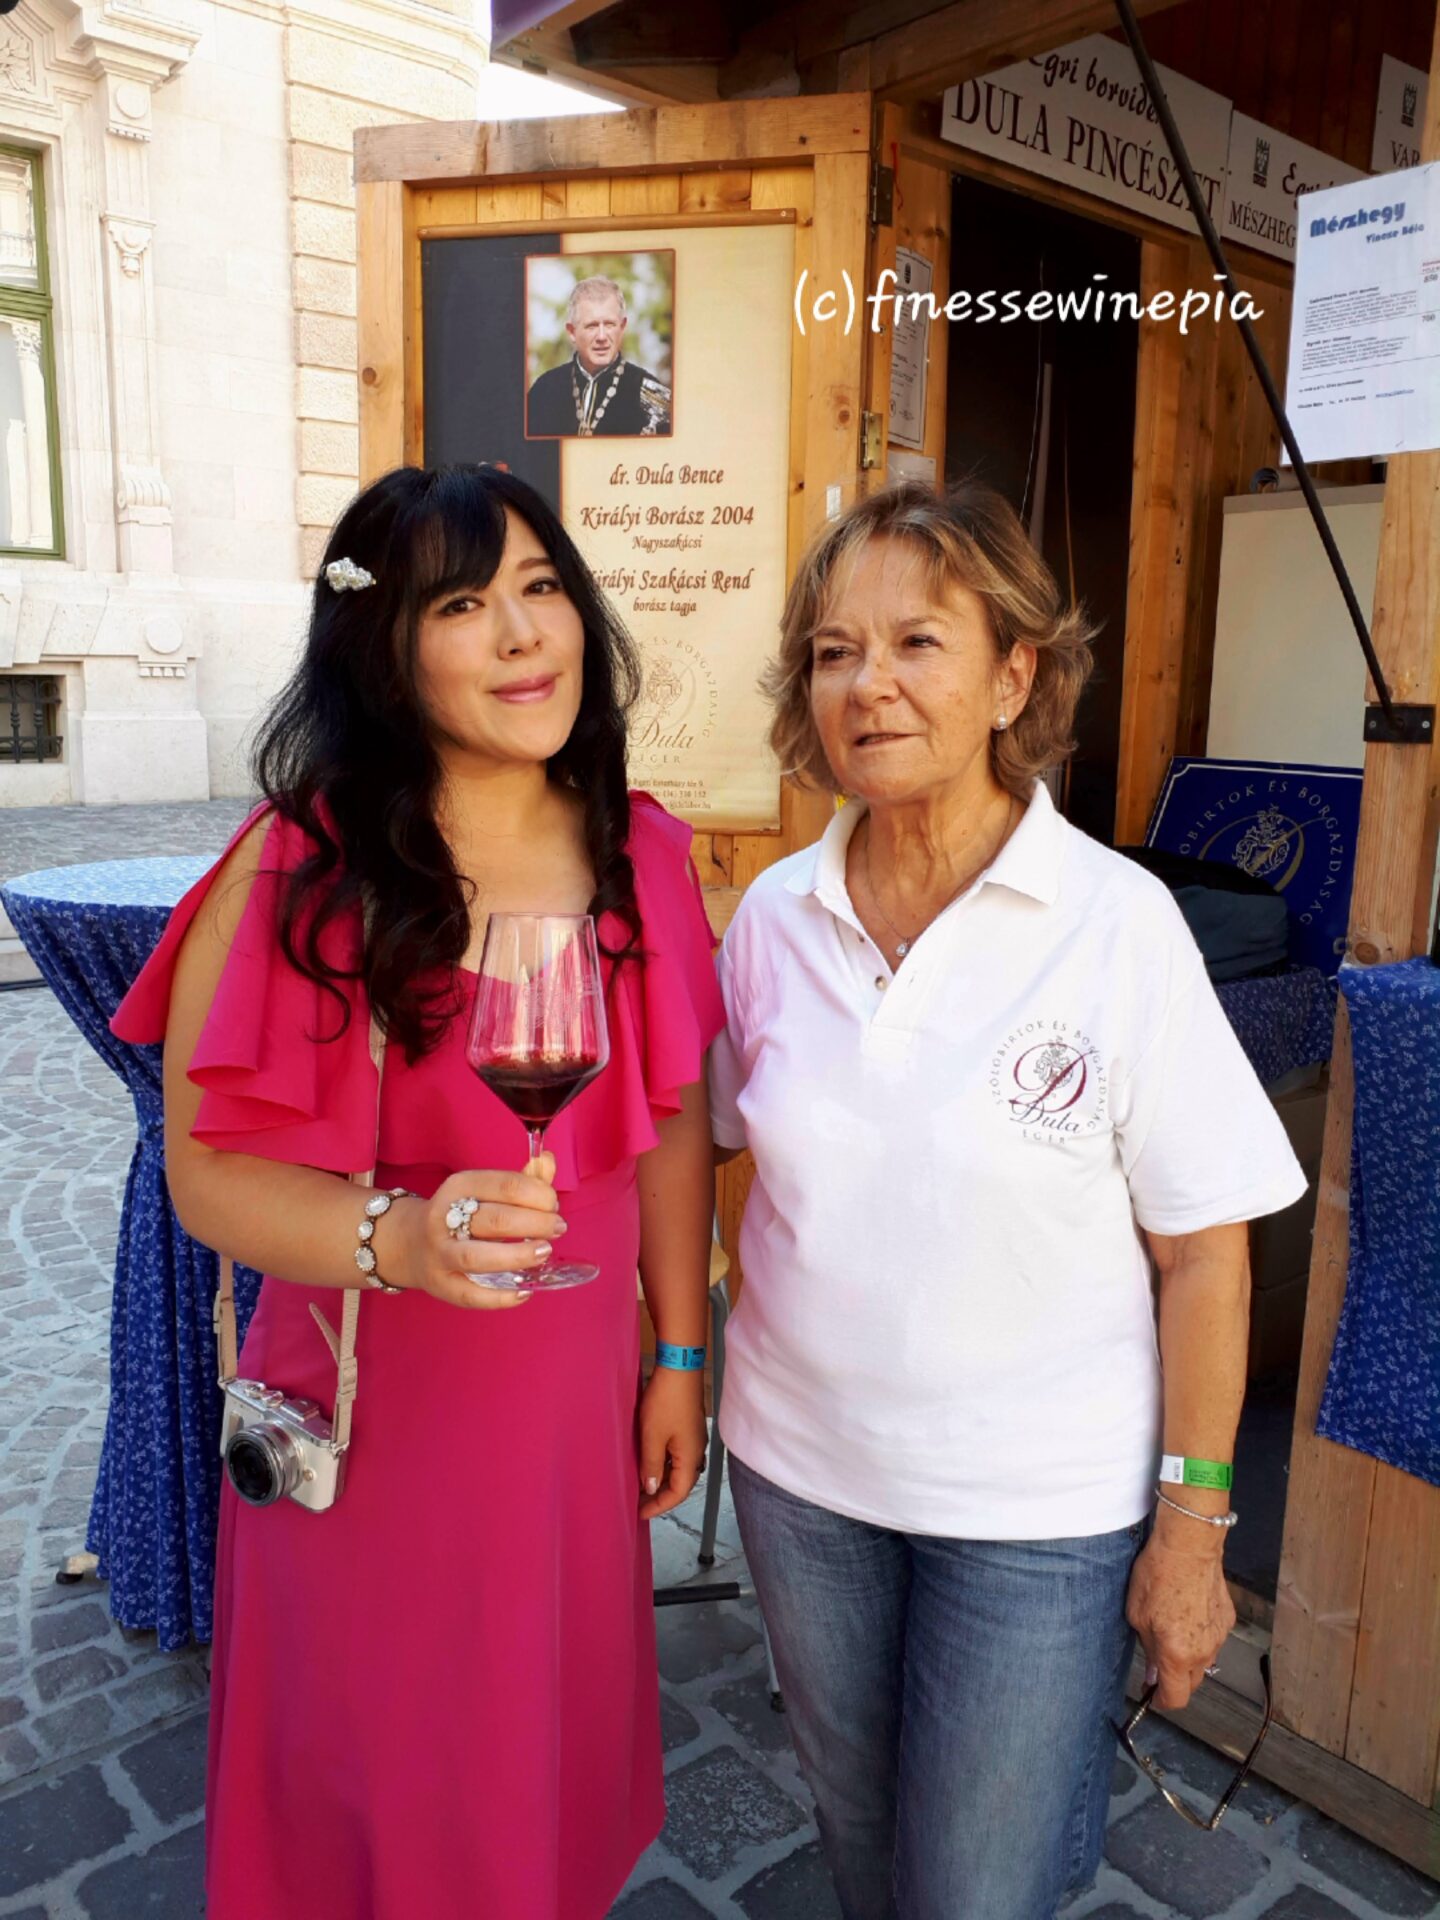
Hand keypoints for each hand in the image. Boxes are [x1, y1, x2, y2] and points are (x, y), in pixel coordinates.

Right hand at [377, 1156, 563, 1310]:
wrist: (407, 1242)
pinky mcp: (440, 1285)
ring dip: (517, 1255)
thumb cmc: (458, 1213)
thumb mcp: (483, 1189)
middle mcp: (443, 1218)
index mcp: (458, 1187)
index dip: (539, 1194)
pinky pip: (471, 1295)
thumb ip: (520, 1178)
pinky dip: (501, 1297)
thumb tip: (547, 1161)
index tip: (553, 1204)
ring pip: (478, 1257)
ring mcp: (439, 1254)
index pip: (505, 1185)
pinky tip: (525, 1291)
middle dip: (536, 1223)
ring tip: (544, 1252)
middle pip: (496, 1220)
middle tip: (558, 1227)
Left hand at [637, 1366, 706, 1519]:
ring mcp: (693, 1438)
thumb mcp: (652, 1437)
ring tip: (640, 1485)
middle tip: (637, 1503)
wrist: (679, 1367)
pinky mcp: (687, 1427)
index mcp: (690, 1458)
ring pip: (678, 1468)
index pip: (678, 1493)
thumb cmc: (666, 1401)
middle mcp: (696, 1451)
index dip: (659, 1506)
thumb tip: (651, 1489)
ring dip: (661, 1479)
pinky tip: (649, 1461)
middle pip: (680, 1483)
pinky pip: (677, 1455)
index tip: (639, 1514)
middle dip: (660, 1496)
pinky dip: (663, 1464)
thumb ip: (652, 1466)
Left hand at [1125, 1517, 1235, 1711]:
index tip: (1152, 1695)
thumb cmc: (1159, 1574)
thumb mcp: (1137, 1614)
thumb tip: (1154, 1671)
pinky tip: (1187, 1615)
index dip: (1161, 1701)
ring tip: (1171, 1630)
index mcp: (1177, 1654)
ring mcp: (1219, 1636)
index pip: (1175, 1697)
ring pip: (1204, 1661)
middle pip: (1191, 1683)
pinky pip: (1213, 1639)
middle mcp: (1203, 1651)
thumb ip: (1148, 1648)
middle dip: (1175, 1680)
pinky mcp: (1228, 1620)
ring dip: (1189, 1657)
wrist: (1188, 1546)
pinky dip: (1200, 1636)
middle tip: (1158, 1663)